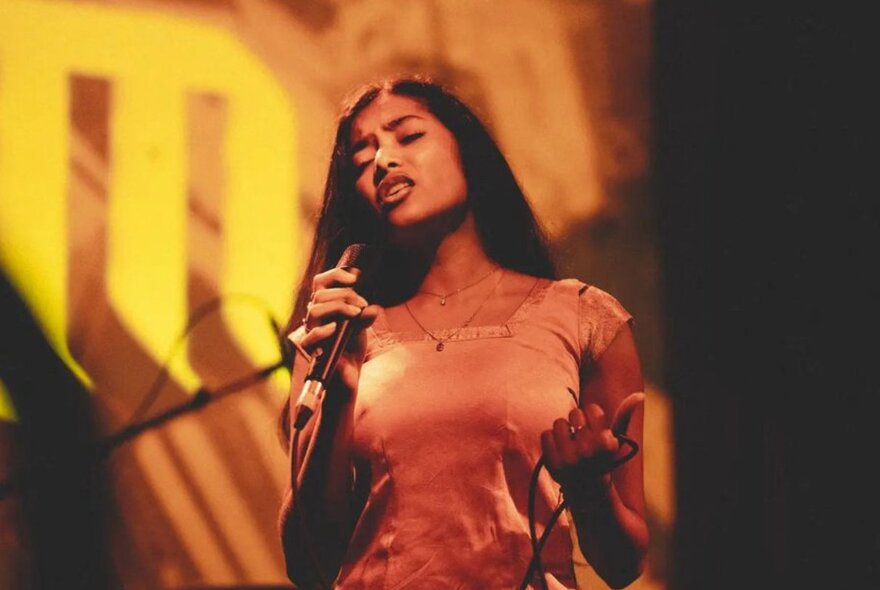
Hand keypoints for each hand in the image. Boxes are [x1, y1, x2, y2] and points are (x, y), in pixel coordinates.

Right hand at [290, 266, 379, 393]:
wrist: (348, 376)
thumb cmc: (351, 348)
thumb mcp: (362, 327)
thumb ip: (366, 316)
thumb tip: (374, 308)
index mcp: (325, 307)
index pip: (321, 282)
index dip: (335, 275)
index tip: (354, 277)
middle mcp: (315, 318)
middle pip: (320, 294)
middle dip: (345, 295)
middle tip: (362, 304)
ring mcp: (312, 333)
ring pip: (314, 310)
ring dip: (338, 307)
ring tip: (355, 314)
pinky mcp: (311, 350)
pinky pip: (310, 337)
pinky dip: (323, 330)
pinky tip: (336, 329)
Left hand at [540, 392, 644, 508]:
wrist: (588, 490)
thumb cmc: (603, 459)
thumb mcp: (616, 439)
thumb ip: (625, 416)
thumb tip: (639, 394)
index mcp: (606, 444)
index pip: (592, 408)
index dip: (592, 417)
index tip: (595, 430)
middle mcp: (588, 451)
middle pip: (574, 413)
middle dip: (577, 422)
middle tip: (581, 437)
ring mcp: (569, 459)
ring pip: (559, 423)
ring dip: (564, 431)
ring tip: (571, 444)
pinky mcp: (553, 464)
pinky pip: (546, 434)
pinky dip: (551, 440)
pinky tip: (560, 450)